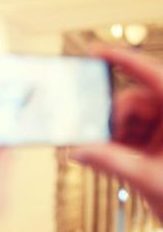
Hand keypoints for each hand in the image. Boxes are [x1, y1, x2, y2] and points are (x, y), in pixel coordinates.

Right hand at [71, 45, 162, 219]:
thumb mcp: (149, 180)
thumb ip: (111, 162)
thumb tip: (77, 151)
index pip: (153, 76)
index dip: (123, 60)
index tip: (94, 51)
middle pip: (133, 102)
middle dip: (112, 121)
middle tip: (92, 140)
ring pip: (129, 122)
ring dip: (113, 139)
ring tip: (107, 159)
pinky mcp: (159, 147)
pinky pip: (131, 137)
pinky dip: (118, 148)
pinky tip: (111, 161)